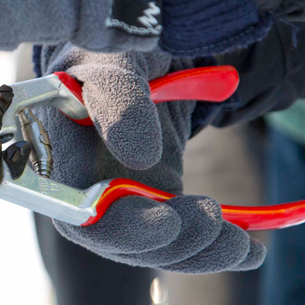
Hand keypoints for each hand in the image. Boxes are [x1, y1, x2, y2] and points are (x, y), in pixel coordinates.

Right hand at [37, 45, 264, 272]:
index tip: (170, 222)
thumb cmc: (111, 51)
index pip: (73, 205)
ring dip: (198, 251)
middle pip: (113, 238)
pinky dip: (211, 249)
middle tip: (213, 221)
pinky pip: (173, 240)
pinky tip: (251, 253)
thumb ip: (118, 97)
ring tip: (247, 246)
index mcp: (53, 152)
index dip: (122, 226)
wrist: (131, 60)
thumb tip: (140, 158)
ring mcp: (110, 202)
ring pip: (147, 247)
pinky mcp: (144, 209)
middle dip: (167, 240)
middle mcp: (75, 187)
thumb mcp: (114, 59)